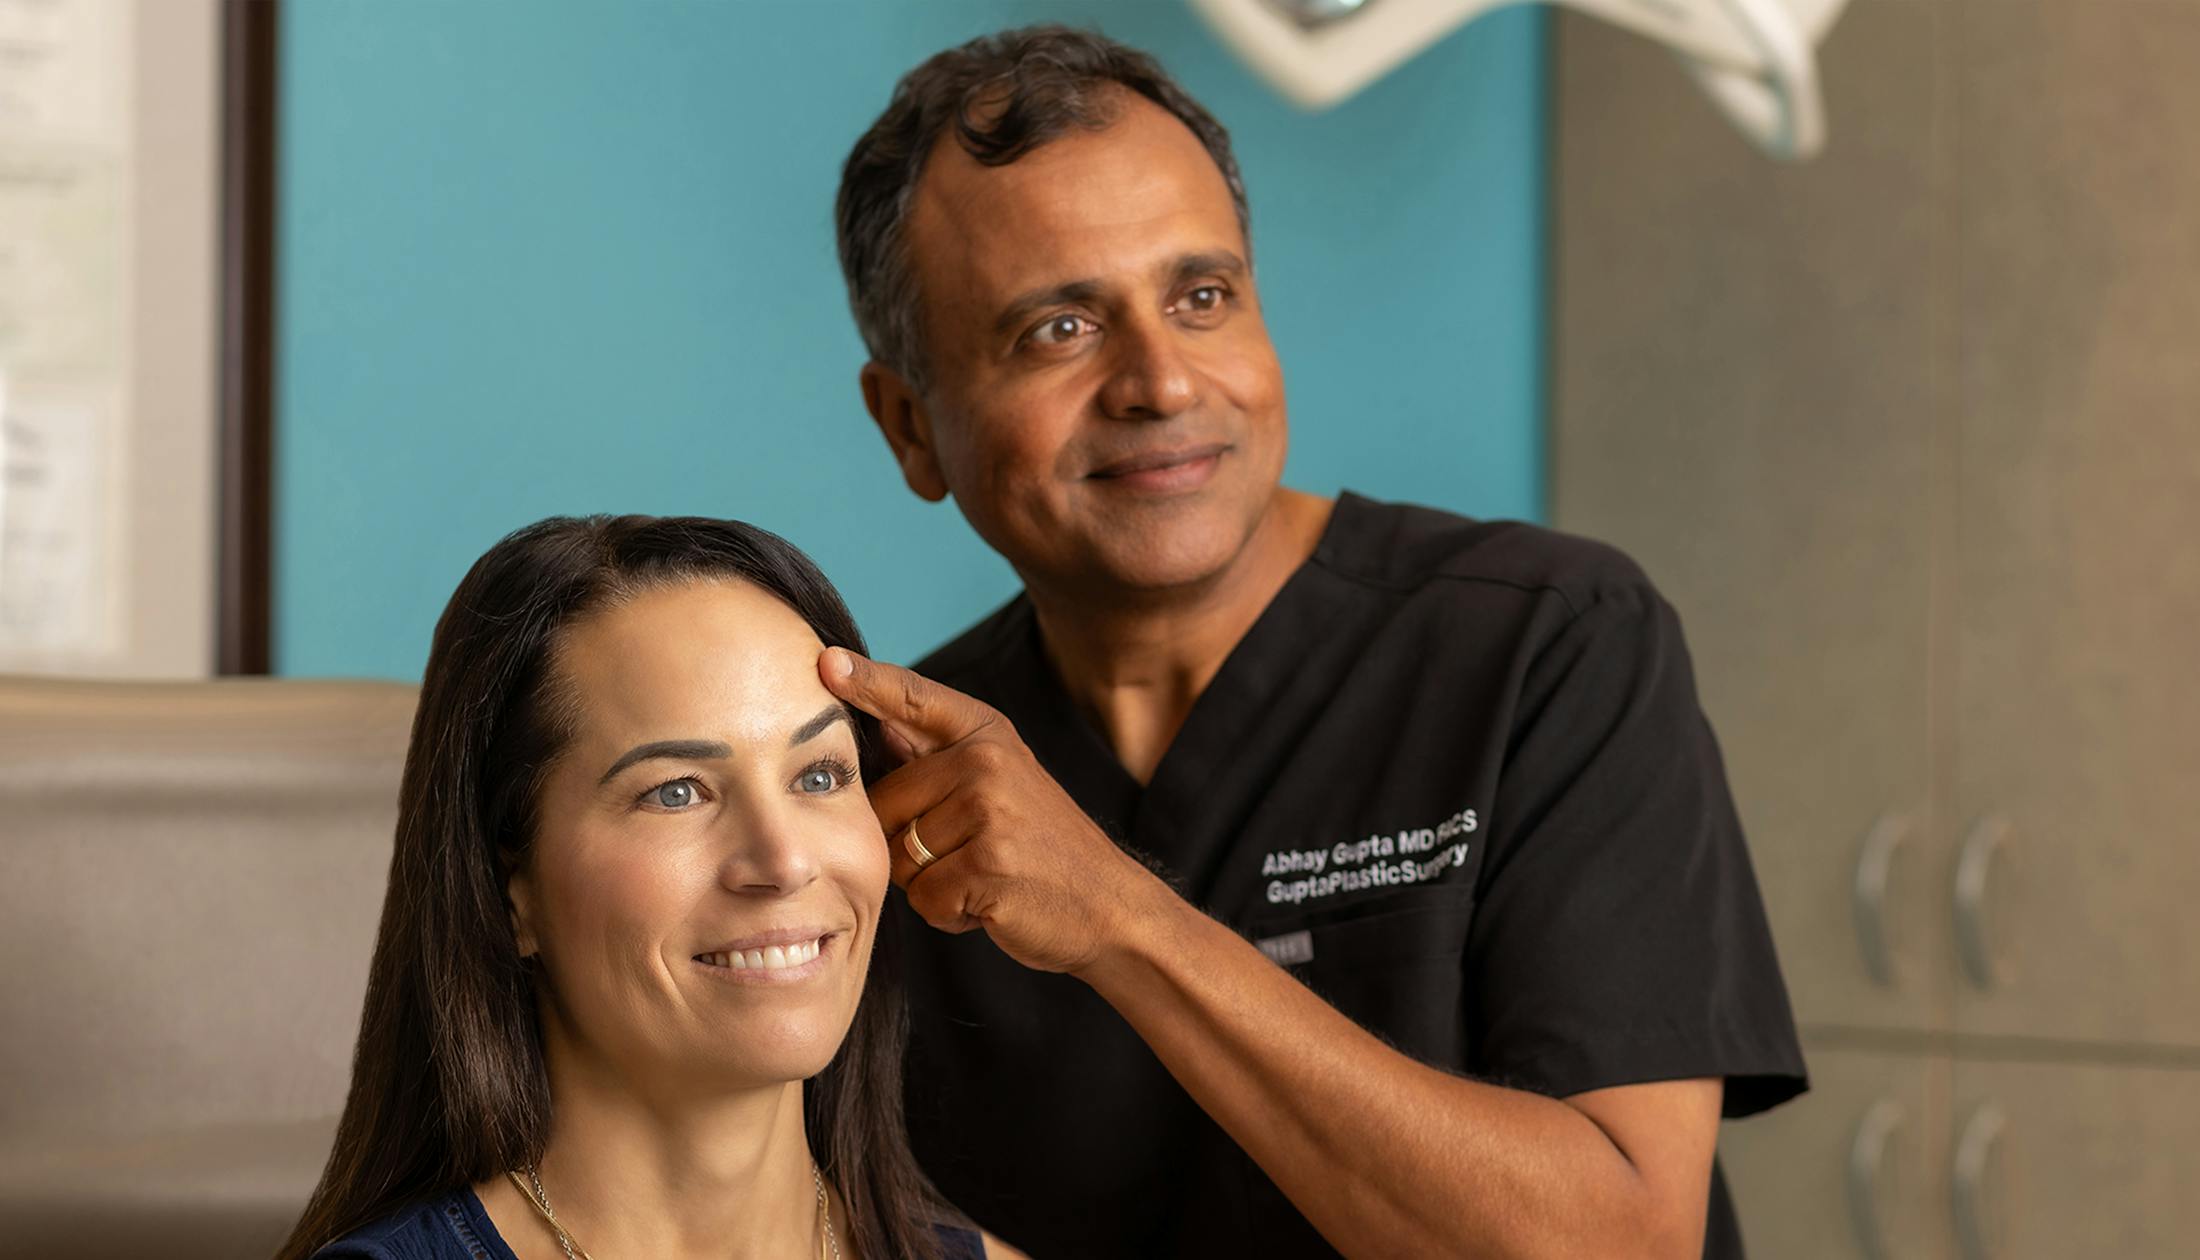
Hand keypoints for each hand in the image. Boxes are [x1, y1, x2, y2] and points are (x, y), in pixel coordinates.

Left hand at [819, 647, 1169, 974]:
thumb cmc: (1042, 849)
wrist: (1110, 906)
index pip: (913, 699)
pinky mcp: (988, 864)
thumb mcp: (1002, 781)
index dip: (865, 682)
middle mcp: (986, 761)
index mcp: (986, 733)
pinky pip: (924, 897)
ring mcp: (988, 811)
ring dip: (930, 882)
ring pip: (899, 856)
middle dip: (909, 843)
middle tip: (971, 853)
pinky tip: (990, 903)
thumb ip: (940, 757)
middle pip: (883, 803)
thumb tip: (874, 727)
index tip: (825, 662)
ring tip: (985, 876)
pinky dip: (948, 914)